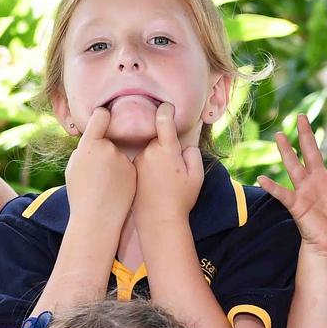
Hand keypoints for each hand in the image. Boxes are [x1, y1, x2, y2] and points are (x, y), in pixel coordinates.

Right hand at [65, 107, 135, 223]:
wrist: (97, 218)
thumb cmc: (80, 193)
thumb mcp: (74, 166)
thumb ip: (85, 149)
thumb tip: (94, 138)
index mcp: (90, 145)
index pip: (101, 117)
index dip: (102, 115)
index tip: (105, 114)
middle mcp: (109, 149)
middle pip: (108, 142)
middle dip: (104, 151)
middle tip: (96, 173)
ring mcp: (124, 161)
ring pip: (118, 156)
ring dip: (113, 165)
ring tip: (104, 185)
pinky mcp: (135, 172)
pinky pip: (127, 168)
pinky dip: (122, 176)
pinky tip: (115, 190)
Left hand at [133, 102, 203, 220]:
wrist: (158, 221)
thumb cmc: (181, 199)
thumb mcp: (196, 176)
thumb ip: (192, 154)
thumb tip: (184, 147)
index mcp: (166, 149)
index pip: (163, 119)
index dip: (166, 109)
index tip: (166, 107)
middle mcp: (148, 151)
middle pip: (157, 139)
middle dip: (165, 147)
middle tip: (173, 169)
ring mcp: (137, 161)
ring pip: (149, 152)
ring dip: (156, 159)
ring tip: (163, 181)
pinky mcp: (130, 172)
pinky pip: (141, 163)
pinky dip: (148, 169)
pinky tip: (153, 186)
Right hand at [258, 115, 326, 255]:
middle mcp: (318, 179)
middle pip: (311, 152)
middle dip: (305, 135)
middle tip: (300, 116)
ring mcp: (305, 190)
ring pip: (294, 167)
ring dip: (286, 152)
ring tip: (278, 135)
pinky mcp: (296, 204)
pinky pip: (282, 194)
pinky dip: (272, 187)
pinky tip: (260, 179)